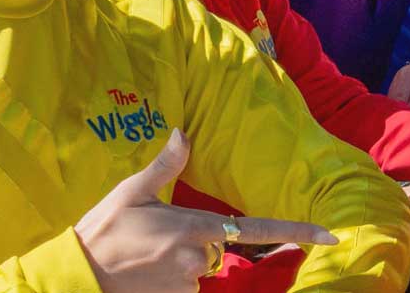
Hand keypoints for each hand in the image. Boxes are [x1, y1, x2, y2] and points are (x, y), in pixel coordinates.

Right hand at [74, 130, 335, 292]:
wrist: (78, 275)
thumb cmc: (104, 229)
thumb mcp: (132, 191)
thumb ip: (166, 164)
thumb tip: (182, 131)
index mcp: (195, 225)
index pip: (258, 228)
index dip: (298, 232)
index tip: (331, 236)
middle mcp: (199, 256)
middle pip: (221, 246)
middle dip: (200, 240)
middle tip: (156, 237)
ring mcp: (189, 283)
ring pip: (203, 268)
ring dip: (183, 261)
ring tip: (146, 255)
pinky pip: (188, 286)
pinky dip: (173, 280)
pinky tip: (145, 273)